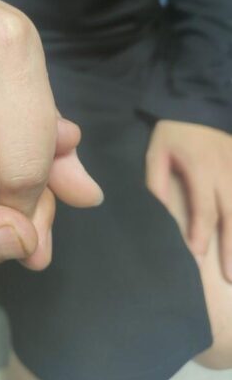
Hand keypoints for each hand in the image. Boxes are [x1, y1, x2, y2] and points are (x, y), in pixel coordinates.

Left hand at [145, 120, 231, 281]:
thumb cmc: (174, 132)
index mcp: (202, 168)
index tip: (198, 253)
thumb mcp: (156, 149)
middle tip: (230, 275)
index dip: (201, 231)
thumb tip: (160, 208)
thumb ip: (156, 179)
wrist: (198, 105)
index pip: (204, 206)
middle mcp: (227, 172)